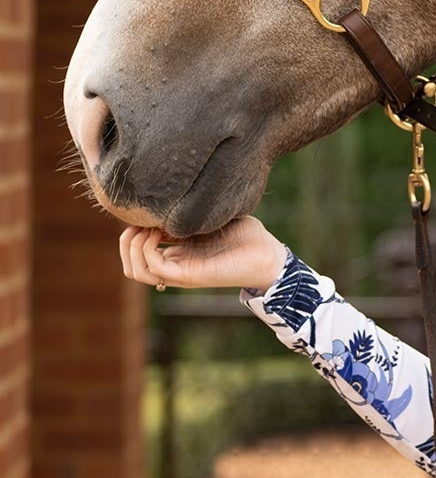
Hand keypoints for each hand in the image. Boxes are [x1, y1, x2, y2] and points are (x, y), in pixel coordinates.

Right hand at [119, 215, 288, 293]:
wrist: (268, 253)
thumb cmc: (245, 233)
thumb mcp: (208, 217)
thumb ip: (185, 213)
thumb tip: (162, 201)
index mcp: (178, 251)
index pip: (138, 251)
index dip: (132, 231)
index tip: (143, 212)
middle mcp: (176, 264)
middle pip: (130, 266)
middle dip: (126, 242)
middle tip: (138, 223)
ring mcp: (180, 272)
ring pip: (136, 272)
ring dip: (132, 247)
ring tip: (145, 229)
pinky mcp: (189, 276)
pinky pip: (154, 269)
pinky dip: (147, 250)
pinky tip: (156, 233)